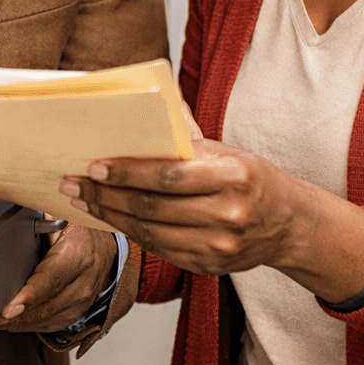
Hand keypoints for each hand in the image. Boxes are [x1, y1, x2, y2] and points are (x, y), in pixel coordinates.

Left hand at [0, 224, 118, 332]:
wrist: (104, 247)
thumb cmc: (78, 229)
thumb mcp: (58, 216)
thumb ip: (35, 221)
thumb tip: (10, 226)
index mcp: (78, 253)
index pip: (51, 279)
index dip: (29, 295)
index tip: (9, 308)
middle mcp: (84, 281)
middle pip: (46, 306)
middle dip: (14, 315)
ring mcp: (82, 301)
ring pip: (46, 319)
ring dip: (18, 322)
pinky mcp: (77, 313)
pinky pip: (51, 324)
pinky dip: (29, 324)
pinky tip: (11, 321)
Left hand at [60, 138, 363, 304]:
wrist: (290, 223)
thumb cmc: (251, 177)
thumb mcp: (227, 150)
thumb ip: (186, 134)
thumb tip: (149, 97)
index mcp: (232, 176)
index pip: (167, 175)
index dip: (126, 173)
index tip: (93, 166)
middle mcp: (227, 214)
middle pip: (152, 207)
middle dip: (105, 195)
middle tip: (73, 183)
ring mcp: (220, 246)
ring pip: (151, 232)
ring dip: (111, 217)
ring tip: (84, 202)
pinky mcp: (210, 266)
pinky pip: (161, 250)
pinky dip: (131, 234)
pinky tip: (112, 220)